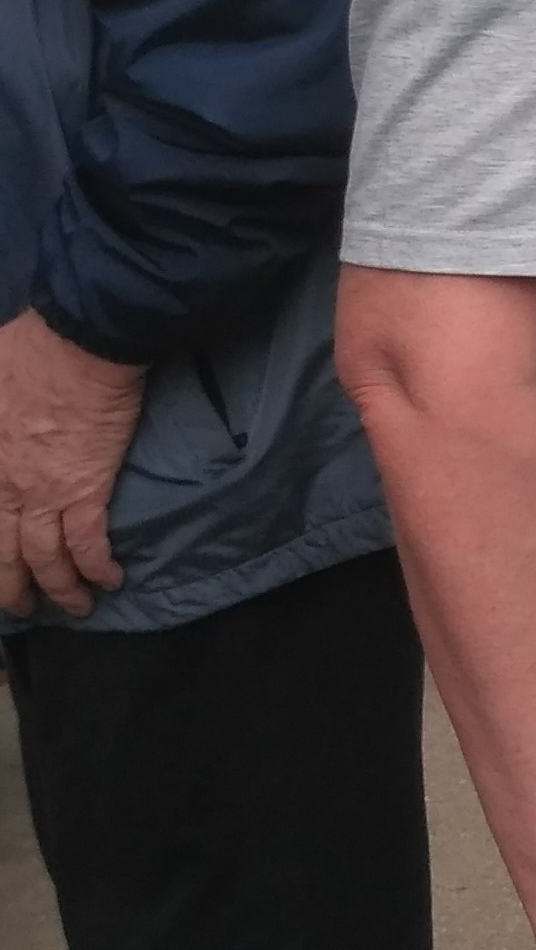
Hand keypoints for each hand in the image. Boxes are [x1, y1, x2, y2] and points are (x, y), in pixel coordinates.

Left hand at [0, 308, 144, 620]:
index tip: (0, 565)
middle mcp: (5, 489)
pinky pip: (87, 543)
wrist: (79, 342)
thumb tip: (2, 418)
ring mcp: (43, 493)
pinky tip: (110, 579)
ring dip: (60, 589)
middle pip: (4, 553)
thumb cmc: (28, 350)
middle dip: (14, 587)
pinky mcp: (85, 489)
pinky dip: (96, 567)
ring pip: (45, 558)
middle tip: (24, 607)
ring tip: (76, 607)